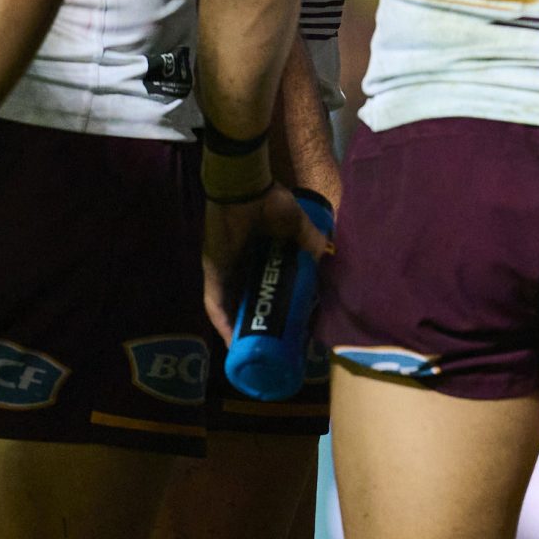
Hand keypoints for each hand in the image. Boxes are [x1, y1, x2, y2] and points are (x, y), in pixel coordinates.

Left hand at [201, 183, 333, 340]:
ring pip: (229, 308)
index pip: (264, 287)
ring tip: (252, 351)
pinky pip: (215, 303)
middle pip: (245, 302)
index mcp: (257, 256)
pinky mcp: (213, 272)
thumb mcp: (296, 225)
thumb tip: (325, 256)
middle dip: (256, 324)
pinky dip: (223, 322)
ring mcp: (224, 271)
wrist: (245, 187)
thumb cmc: (269, 201)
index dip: (274, 306)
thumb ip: (309, 240)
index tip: (290, 322)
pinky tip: (232, 340)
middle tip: (273, 342)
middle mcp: (239, 267)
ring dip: (238, 329)